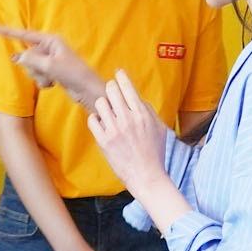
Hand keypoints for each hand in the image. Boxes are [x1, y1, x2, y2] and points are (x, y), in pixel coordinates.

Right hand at [0, 26, 103, 104]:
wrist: (86, 90)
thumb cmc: (73, 73)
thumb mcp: (50, 65)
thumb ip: (31, 59)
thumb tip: (18, 57)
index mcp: (51, 40)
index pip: (25, 35)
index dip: (9, 32)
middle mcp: (49, 48)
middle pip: (27, 56)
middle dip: (33, 67)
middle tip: (47, 71)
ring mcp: (49, 60)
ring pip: (31, 68)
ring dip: (39, 76)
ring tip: (52, 79)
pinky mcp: (51, 71)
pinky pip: (37, 76)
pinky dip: (43, 81)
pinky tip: (54, 83)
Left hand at [87, 73, 173, 194]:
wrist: (147, 175)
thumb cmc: (155, 153)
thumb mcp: (159, 128)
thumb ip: (148, 111)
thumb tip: (137, 98)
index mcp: (142, 113)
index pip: (127, 86)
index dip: (121, 77)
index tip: (118, 74)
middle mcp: (127, 118)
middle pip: (111, 90)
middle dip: (110, 90)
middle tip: (111, 95)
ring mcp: (114, 129)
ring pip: (100, 103)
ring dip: (103, 106)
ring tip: (107, 113)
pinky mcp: (104, 140)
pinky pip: (92, 120)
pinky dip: (96, 120)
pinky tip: (101, 125)